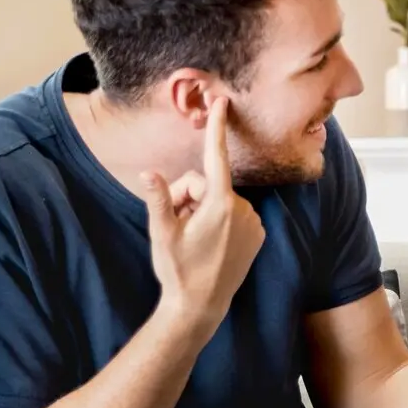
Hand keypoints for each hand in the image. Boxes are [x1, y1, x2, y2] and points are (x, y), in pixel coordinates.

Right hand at [141, 97, 264, 333]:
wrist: (201, 305)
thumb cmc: (178, 269)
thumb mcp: (162, 232)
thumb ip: (159, 198)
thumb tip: (148, 173)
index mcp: (219, 204)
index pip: (216, 157)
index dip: (217, 127)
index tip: (223, 102)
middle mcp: (243, 209)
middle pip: (207, 184)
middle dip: (188, 196)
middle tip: (177, 222)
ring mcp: (254, 222)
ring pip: (220, 199)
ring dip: (203, 209)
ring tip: (194, 237)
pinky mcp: (259, 234)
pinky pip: (234, 213)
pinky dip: (220, 220)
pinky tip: (211, 243)